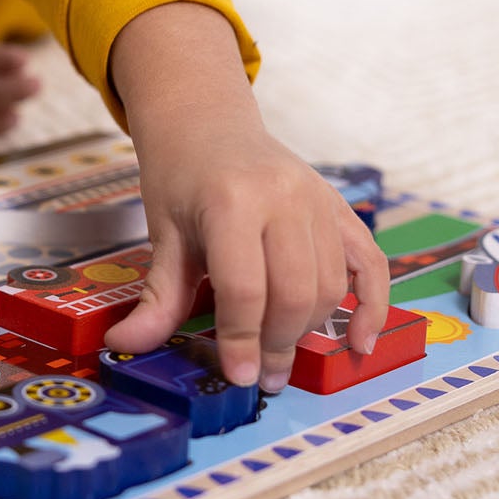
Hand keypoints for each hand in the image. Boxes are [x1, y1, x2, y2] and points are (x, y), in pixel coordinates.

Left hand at [106, 3, 389, 391]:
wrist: (207, 123)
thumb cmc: (180, 177)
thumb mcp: (163, 233)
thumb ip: (157, 295)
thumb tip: (126, 345)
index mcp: (232, 201)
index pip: (245, 288)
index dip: (242, 339)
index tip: (238, 375)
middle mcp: (283, 197)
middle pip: (294, 291)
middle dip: (278, 342)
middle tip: (261, 374)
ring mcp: (317, 199)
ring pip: (329, 284)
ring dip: (310, 329)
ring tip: (282, 354)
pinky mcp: (338, 206)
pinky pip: (370, 261)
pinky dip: (372, 304)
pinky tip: (358, 342)